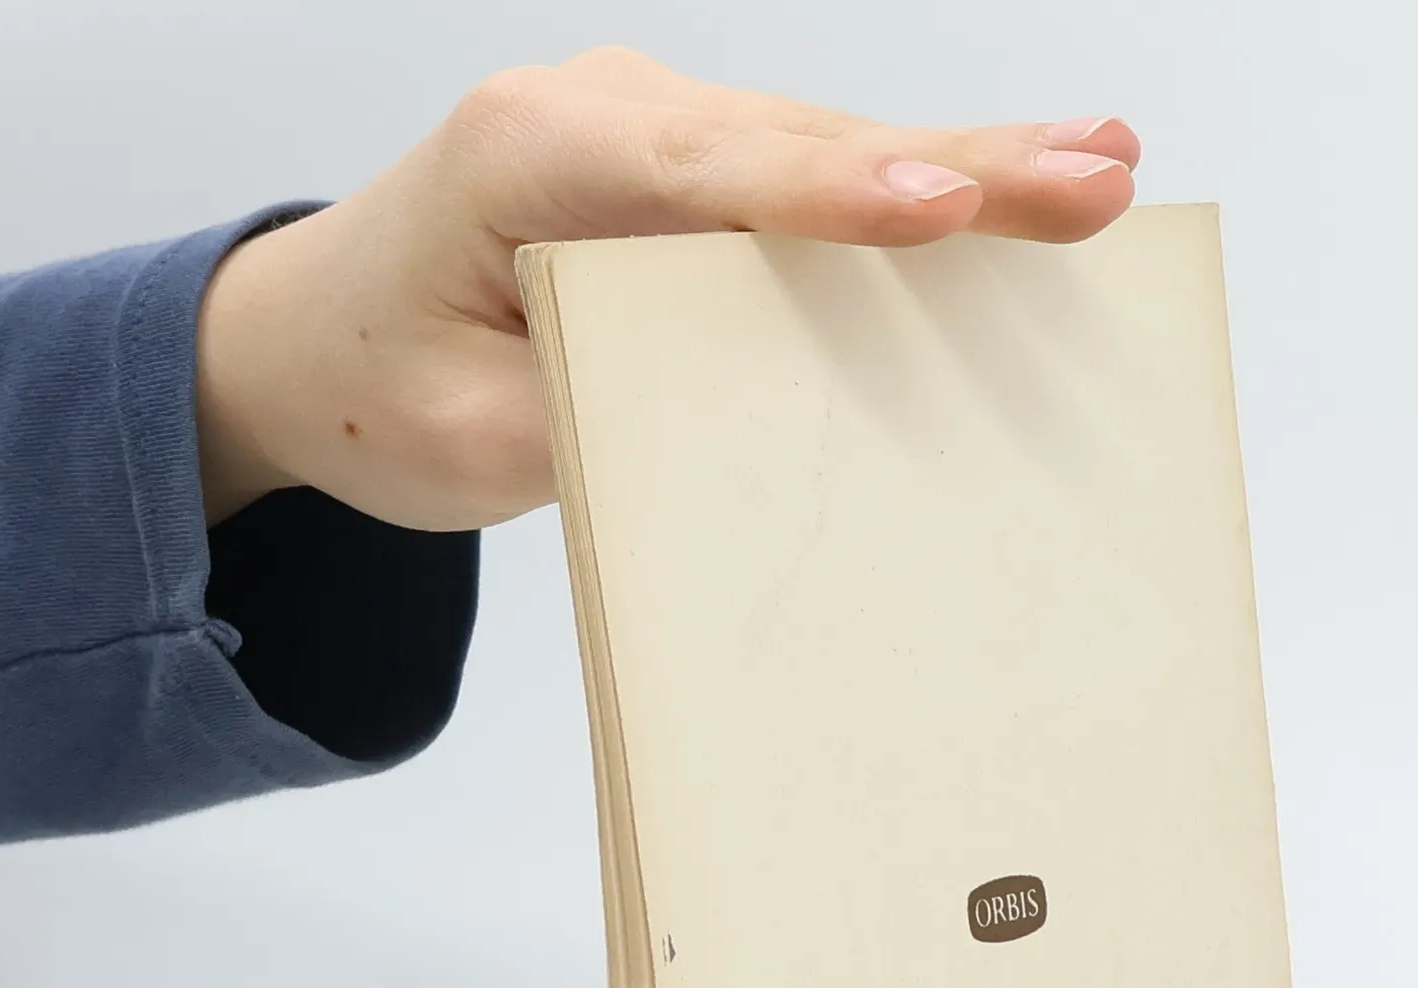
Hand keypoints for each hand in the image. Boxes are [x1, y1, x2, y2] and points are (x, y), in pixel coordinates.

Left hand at [196, 50, 1138, 530]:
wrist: (317, 342)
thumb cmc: (382, 388)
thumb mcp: (475, 439)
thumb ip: (603, 414)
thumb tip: (757, 424)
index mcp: (529, 156)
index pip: (707, 177)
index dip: (837, 196)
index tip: (947, 206)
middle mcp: (606, 117)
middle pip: (806, 142)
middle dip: (960, 163)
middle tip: (1096, 175)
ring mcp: (656, 136)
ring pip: (831, 148)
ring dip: (968, 163)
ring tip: (1101, 170)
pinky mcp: (690, 176)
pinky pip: (814, 179)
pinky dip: (918, 188)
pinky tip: (1015, 182)